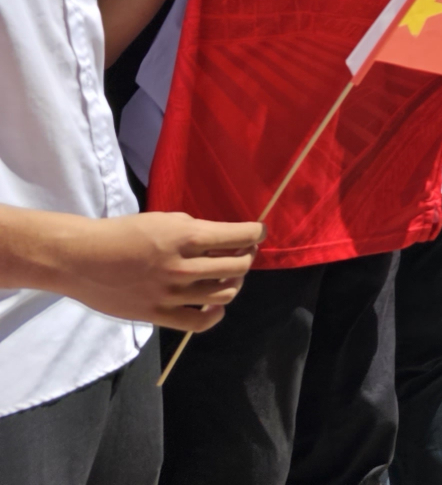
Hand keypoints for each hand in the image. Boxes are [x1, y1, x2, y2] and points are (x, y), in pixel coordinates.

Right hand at [43, 210, 262, 330]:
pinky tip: (214, 305)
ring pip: (224, 294)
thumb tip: (227, 242)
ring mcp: (170, 293)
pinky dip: (215, 314)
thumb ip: (198, 232)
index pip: (241, 237)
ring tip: (226, 276)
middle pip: (238, 267)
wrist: (82, 258)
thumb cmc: (124, 233)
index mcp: (187, 236)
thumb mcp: (166, 220)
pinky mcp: (157, 315)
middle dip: (246, 257)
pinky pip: (199, 322)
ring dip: (233, 283)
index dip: (257, 234)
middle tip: (241, 253)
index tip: (258, 233)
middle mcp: (183, 266)